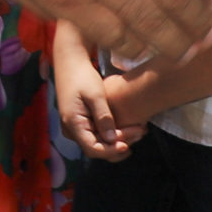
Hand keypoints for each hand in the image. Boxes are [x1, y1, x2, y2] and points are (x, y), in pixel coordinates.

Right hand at [54, 43, 140, 160]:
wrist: (71, 61)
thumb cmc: (82, 75)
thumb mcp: (95, 95)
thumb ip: (104, 117)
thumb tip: (112, 140)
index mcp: (73, 124)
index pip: (93, 149)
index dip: (111, 150)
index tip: (128, 145)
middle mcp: (72, 130)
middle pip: (97, 148)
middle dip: (119, 144)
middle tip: (140, 132)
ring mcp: (76, 126)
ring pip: (99, 142)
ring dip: (119, 139)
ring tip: (139, 129)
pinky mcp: (82, 121)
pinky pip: (98, 133)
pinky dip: (113, 132)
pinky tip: (128, 125)